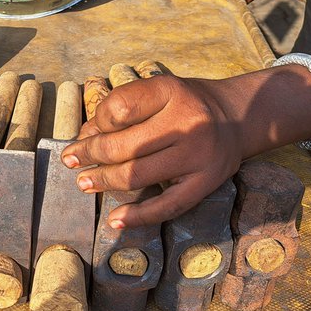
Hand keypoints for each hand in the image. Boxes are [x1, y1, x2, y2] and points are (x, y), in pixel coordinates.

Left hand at [61, 75, 243, 227]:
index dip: (98, 121)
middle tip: (70, 160)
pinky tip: (115, 219)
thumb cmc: (185, 104)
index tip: (90, 130)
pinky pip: (167, 206)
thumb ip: (122, 109)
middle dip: (90, 154)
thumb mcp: (157, 91)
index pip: (120, 107)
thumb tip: (84, 139)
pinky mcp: (206, 183)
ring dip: (104, 181)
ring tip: (84, 183)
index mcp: (171, 91)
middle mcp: (187, 122)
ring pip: (137, 175)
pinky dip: (138, 216)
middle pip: (124, 145)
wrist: (240, 115)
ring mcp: (198, 155)